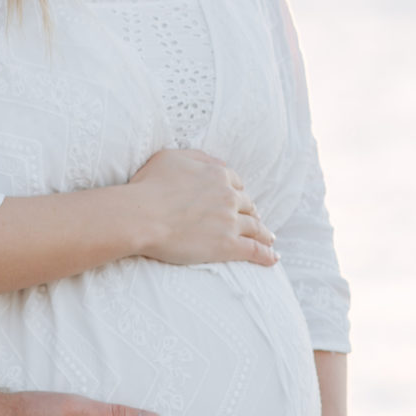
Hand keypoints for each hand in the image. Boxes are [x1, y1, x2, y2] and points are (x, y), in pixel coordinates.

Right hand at [127, 148, 275, 267]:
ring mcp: (230, 221)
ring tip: (269, 239)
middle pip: (247, 205)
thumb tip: (218, 162)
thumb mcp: (172, 157)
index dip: (238, 193)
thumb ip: (198, 157)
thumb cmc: (149, 185)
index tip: (241, 201)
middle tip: (255, 221)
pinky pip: (254, 250)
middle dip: (252, 213)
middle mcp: (228, 196)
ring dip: (264, 233)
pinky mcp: (227, 245)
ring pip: (255, 227)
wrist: (142, 215)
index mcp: (217, 174)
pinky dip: (266, 254)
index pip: (236, 183)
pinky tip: (273, 258)